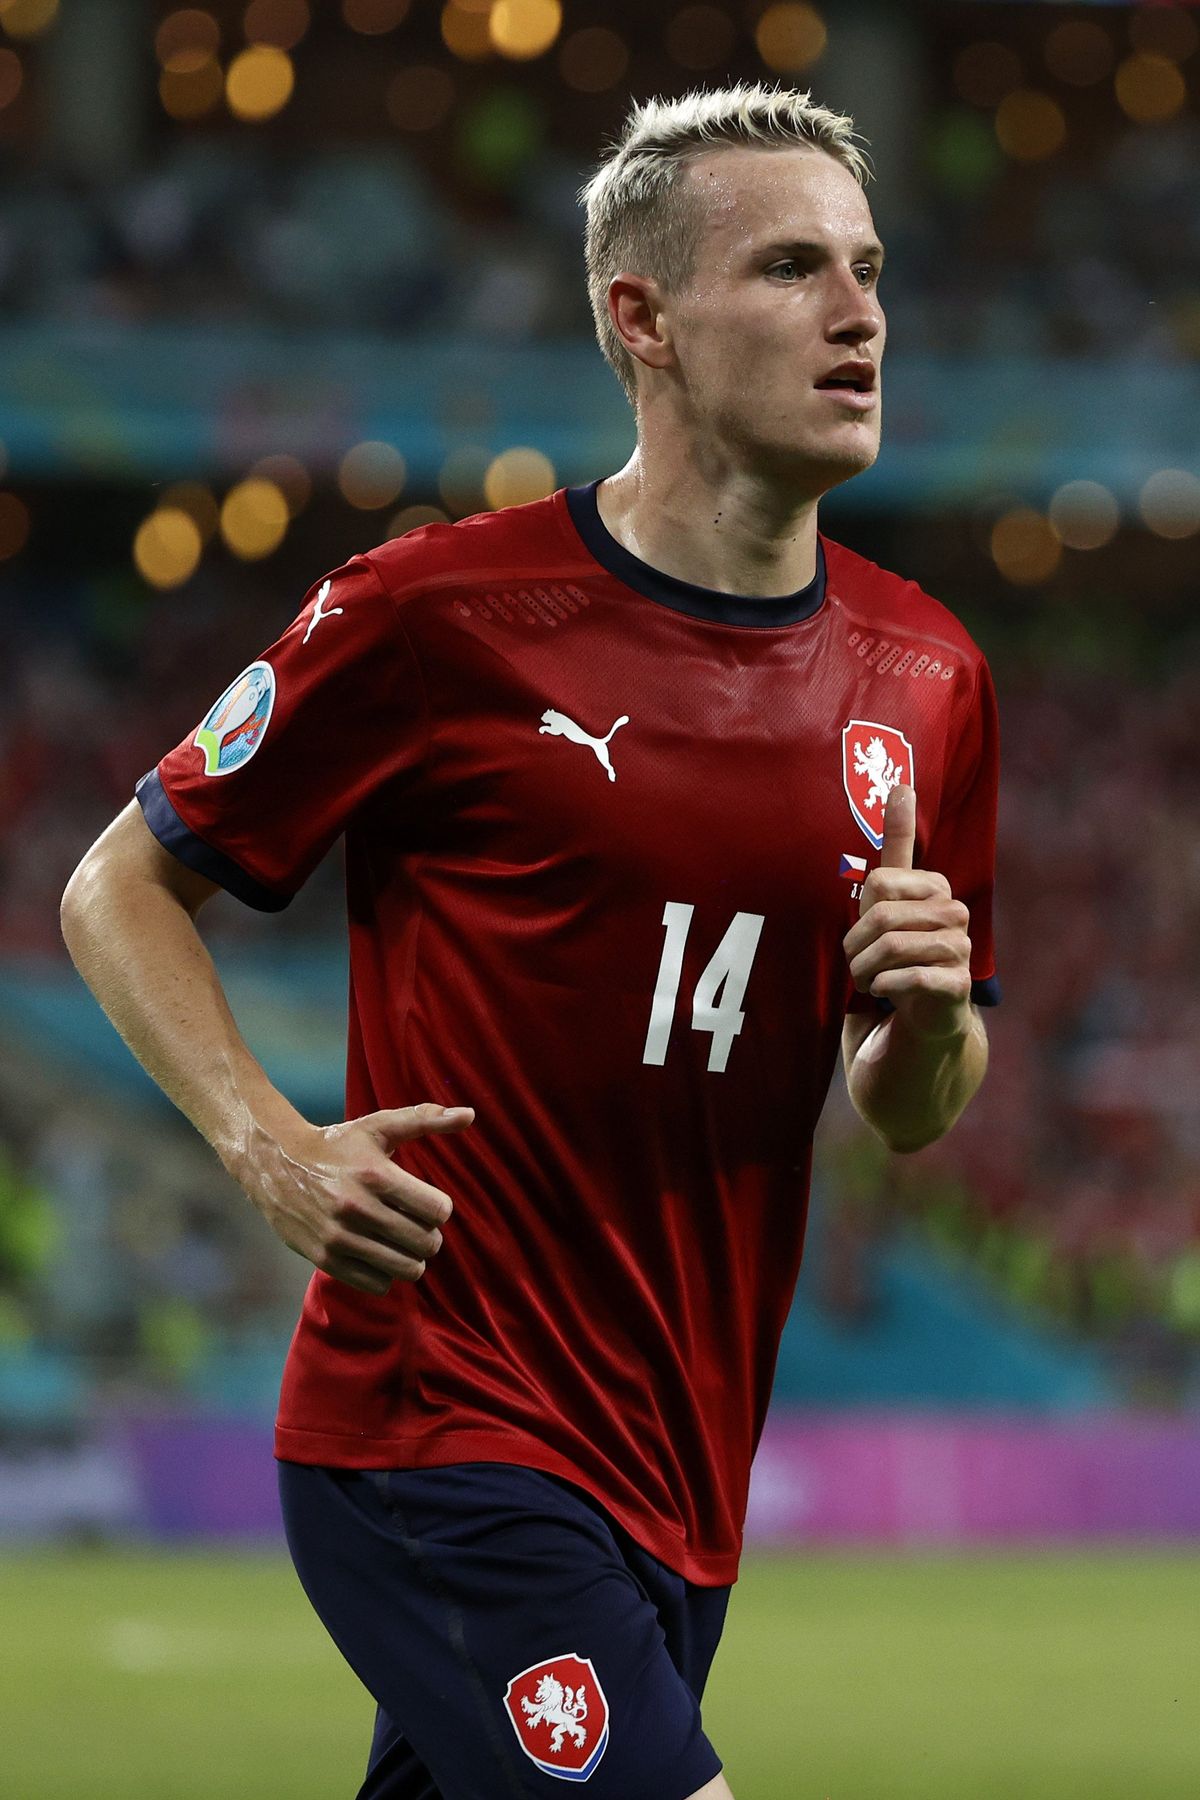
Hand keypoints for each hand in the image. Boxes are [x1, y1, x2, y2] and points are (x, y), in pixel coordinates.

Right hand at [237, 1101, 474, 1294]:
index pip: (437, 1210)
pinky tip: (378, 1254)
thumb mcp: (378, 1126)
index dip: (439, 1208)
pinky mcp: (325, 1259)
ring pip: (406, 1269)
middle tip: (416, 1224)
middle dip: (429, 1235)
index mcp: (375, 1175)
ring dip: (412, 1258)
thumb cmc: (337, 1145)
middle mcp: (357, 1208)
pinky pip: (377, 1284)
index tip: (427, 1202)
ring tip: (402, 1242)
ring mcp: (339, 1237)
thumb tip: (470, 1114)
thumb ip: (425, 1119)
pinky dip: (385, 1273)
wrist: (276, 1163)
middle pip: (425, 1243)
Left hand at [842, 784, 972, 1039]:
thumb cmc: (900, 949)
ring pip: (893, 949)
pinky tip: (884, 991)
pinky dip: (886, 986)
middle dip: (856, 948)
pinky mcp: (959, 983)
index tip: (862, 933)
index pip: (879, 883)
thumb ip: (896, 843)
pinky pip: (911, 977)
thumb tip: (902, 782)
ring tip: (867, 980)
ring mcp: (961, 947)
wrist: (925, 1011)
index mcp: (935, 886)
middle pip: (882, 918)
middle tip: (856, 966)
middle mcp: (955, 911)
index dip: (859, 915)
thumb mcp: (891, 896)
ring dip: (866, 970)